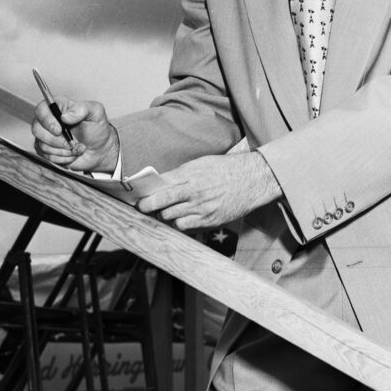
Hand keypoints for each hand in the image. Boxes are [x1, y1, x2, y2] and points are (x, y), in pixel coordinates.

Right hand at [31, 97, 118, 173]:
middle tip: (71, 142)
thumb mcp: (96, 113)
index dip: (47, 121)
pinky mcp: (47, 151)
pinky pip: (47, 157)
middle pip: (37, 129)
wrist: (99, 149)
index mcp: (59, 107)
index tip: (59, 130)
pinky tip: (72, 153)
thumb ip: (82, 109)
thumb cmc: (97, 129)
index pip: (41, 110)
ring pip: (43, 145)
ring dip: (63, 150)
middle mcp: (49, 121)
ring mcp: (46, 137)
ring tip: (76, 146)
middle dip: (56, 140)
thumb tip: (65, 116)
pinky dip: (63, 158)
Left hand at [137, 152, 280, 230]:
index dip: (145, 194)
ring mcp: (201, 208)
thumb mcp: (201, 163)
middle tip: (144, 207)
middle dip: (148, 207)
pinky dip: (179, 223)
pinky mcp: (209, 220)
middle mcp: (194, 192)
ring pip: (170, 218)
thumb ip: (180, 174)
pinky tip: (181, 217)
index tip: (137, 197)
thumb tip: (160, 183)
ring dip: (164, 215)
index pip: (160, 187)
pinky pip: (184, 226)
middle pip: (160, 205)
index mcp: (190, 174)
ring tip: (165, 211)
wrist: (253, 179)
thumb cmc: (226, 168)